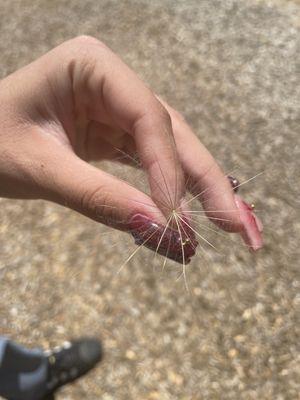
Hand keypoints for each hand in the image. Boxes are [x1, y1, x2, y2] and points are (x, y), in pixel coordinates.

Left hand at [0, 36, 261, 260]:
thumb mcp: (40, 169)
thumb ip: (99, 197)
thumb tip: (160, 229)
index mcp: (92, 66)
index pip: (147, 117)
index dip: (168, 169)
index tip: (176, 218)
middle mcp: (114, 83)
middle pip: (173, 135)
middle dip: (209, 182)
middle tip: (242, 227)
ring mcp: (119, 111)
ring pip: (172, 152)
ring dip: (204, 192)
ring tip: (236, 226)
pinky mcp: (117, 137)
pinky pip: (153, 167)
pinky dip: (175, 195)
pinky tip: (197, 219)